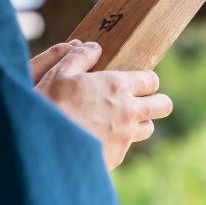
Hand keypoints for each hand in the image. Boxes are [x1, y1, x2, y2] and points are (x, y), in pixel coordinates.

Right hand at [31, 40, 172, 169]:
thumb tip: (95, 47)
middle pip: (163, 106)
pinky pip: (126, 147)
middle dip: (155, 102)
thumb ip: (80, 57)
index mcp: (118, 87)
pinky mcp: (116, 157)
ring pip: (148, 128)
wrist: (43, 147)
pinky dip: (117, 142)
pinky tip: (98, 138)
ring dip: (138, 123)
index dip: (145, 81)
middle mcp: (128, 112)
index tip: (135, 83)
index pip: (152, 81)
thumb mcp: (60, 73)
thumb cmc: (49, 105)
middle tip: (138, 101)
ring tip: (117, 120)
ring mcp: (124, 137)